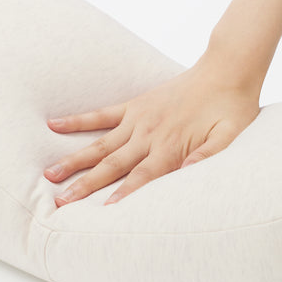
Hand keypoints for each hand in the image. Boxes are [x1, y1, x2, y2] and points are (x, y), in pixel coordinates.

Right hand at [43, 55, 260, 206]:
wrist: (226, 69)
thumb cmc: (231, 107)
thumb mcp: (230, 137)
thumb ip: (208, 156)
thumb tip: (186, 175)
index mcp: (171, 147)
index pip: (141, 178)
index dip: (121, 195)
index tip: (99, 211)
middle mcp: (149, 135)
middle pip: (112, 165)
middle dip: (85, 185)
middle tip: (60, 202)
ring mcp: (138, 119)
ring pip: (101, 144)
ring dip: (75, 160)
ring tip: (50, 173)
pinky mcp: (134, 106)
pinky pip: (101, 114)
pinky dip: (78, 121)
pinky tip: (54, 125)